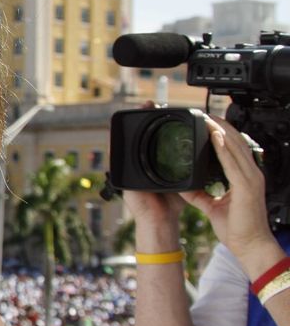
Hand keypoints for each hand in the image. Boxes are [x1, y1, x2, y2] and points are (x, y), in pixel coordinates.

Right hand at [121, 103, 185, 247]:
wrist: (161, 221)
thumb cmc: (172, 204)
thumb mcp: (185, 178)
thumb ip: (194, 166)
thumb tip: (208, 150)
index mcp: (157, 162)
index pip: (156, 136)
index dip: (158, 121)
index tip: (165, 108)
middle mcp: (141, 162)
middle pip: (140, 135)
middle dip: (144, 118)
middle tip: (150, 104)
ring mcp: (130, 167)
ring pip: (127, 141)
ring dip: (131, 125)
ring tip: (138, 111)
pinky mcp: (121, 174)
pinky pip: (117, 154)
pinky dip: (117, 141)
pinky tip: (120, 129)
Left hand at [179, 116, 282, 277]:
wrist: (251, 246)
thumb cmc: (238, 229)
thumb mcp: (213, 207)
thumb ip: (200, 194)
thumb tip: (184, 186)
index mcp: (245, 178)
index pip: (235, 150)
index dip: (222, 134)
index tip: (208, 123)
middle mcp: (251, 174)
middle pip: (236, 143)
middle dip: (221, 126)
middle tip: (205, 113)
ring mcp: (251, 178)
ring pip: (235, 147)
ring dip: (220, 130)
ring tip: (207, 117)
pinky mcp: (246, 186)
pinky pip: (232, 161)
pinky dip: (223, 147)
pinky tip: (214, 136)